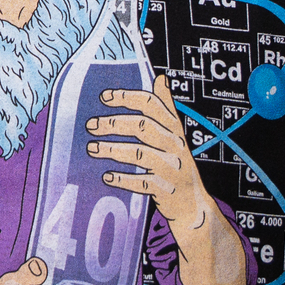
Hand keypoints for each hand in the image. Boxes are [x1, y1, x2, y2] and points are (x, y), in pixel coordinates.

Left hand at [86, 74, 214, 231]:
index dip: (128, 98)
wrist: (194, 206)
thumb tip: (161, 78)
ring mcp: (172, 167)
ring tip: (92, 148)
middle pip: (143, 126)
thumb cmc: (177, 165)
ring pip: (140, 153)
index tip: (104, 97)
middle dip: (114, 124)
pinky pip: (142, 181)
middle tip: (91, 125)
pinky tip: (107, 177)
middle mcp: (176, 145)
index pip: (153, 105)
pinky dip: (123, 179)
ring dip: (112, 149)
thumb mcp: (176, 136)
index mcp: (175, 129)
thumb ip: (166, 110)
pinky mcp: (167, 189)